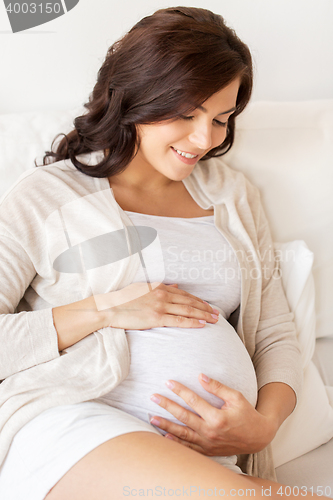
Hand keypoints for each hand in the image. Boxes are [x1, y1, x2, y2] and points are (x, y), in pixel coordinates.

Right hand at [99, 283, 218, 330]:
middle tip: (217, 314)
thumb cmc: (125, 299)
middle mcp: (163, 295)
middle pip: (190, 302)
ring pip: (187, 311)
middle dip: (205, 308)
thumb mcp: (144, 288)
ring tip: (214, 320)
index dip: (199, 301)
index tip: (208, 306)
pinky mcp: (156, 318)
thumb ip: (161, 287)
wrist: (110, 307)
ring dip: (203, 315)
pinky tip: (201, 325)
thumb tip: (176, 286)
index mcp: (160, 287)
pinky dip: (192, 322)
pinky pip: (178, 321)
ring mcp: (160, 306)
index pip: (185, 294)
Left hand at [149, 374, 278, 455]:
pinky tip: (165, 437)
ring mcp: (207, 444)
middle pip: (183, 417)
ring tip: (151, 418)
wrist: (257, 437)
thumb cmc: (246, 414)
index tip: (168, 382)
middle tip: (153, 397)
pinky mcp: (207, 451)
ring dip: (165, 426)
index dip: (180, 390)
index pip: (193, 401)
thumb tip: (200, 376)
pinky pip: (188, 448)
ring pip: (182, 434)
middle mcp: (210, 432)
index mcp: (217, 418)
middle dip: (167, 406)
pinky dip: (176, 443)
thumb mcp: (236, 397)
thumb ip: (217, 388)